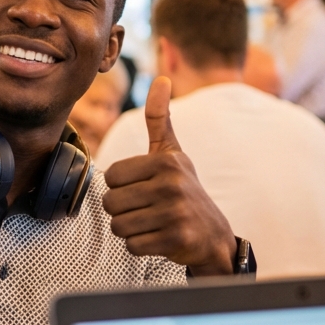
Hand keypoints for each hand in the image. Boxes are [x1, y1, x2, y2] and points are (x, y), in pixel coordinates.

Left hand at [102, 77, 236, 275]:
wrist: (212, 233)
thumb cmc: (184, 189)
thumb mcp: (173, 153)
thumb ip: (160, 118)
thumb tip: (161, 79)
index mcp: (165, 161)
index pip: (111, 176)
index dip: (121, 186)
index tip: (143, 187)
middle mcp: (172, 184)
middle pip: (111, 203)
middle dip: (123, 210)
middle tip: (146, 208)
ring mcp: (175, 212)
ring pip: (119, 226)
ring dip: (131, 228)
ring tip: (152, 221)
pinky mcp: (176, 238)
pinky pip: (132, 245)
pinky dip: (141, 245)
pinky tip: (159, 236)